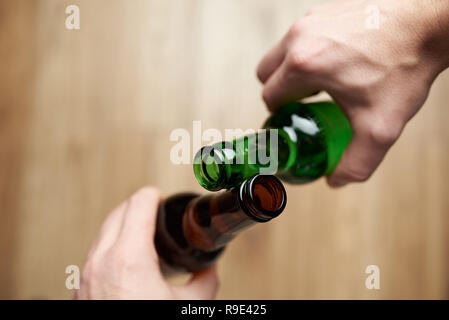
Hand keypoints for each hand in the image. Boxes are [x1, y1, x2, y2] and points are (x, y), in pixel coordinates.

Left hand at [75, 187, 218, 299]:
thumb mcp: (190, 304)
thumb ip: (205, 281)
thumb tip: (210, 269)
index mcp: (129, 258)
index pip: (138, 204)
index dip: (153, 195)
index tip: (160, 196)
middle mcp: (101, 261)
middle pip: (118, 212)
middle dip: (137, 205)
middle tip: (154, 209)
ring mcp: (86, 276)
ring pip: (103, 232)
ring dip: (122, 223)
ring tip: (141, 231)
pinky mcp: (81, 290)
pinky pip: (94, 253)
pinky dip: (110, 245)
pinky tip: (125, 258)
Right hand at [257, 0, 448, 186]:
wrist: (429, 23)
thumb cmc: (405, 66)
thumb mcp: (380, 126)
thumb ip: (356, 162)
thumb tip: (336, 179)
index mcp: (304, 65)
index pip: (269, 96)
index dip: (282, 114)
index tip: (297, 118)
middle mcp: (300, 37)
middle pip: (265, 72)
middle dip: (279, 91)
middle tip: (304, 102)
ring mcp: (311, 19)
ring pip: (280, 52)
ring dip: (291, 71)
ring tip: (321, 83)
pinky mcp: (322, 9)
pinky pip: (301, 36)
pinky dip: (307, 52)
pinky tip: (335, 62)